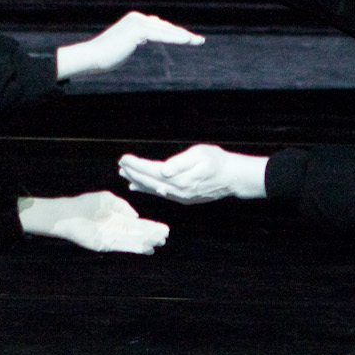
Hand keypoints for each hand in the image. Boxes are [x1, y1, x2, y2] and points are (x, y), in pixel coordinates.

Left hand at [17, 191, 168, 253]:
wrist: (68, 214)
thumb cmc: (85, 204)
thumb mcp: (107, 199)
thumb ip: (122, 206)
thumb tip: (136, 216)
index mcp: (118, 218)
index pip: (138, 224)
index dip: (151, 226)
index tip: (164, 229)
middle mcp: (117, 230)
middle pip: (138, 234)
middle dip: (152, 235)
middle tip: (165, 238)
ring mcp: (111, 238)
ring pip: (132, 241)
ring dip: (146, 243)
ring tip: (158, 243)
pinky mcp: (105, 245)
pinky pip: (122, 246)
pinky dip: (134, 247)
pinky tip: (145, 247)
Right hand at [56, 11, 203, 79]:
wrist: (92, 57)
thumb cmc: (104, 56)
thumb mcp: (124, 45)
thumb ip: (134, 40)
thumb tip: (141, 39)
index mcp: (134, 20)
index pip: (159, 27)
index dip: (174, 33)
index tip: (188, 38)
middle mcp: (137, 18)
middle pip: (166, 27)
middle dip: (183, 34)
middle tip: (199, 40)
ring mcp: (137, 23)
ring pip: (166, 31)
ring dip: (184, 36)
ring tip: (198, 41)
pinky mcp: (138, 31)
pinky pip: (162, 35)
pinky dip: (176, 38)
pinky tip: (187, 41)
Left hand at [117, 144, 267, 203]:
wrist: (234, 177)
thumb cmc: (218, 161)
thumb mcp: (200, 155)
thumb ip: (180, 163)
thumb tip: (163, 171)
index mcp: (179, 178)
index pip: (151, 171)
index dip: (136, 165)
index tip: (124, 158)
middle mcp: (177, 191)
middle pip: (149, 182)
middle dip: (133, 173)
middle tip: (120, 165)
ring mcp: (180, 197)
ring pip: (153, 189)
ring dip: (138, 182)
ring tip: (125, 176)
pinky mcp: (184, 199)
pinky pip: (161, 194)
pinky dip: (148, 189)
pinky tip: (138, 187)